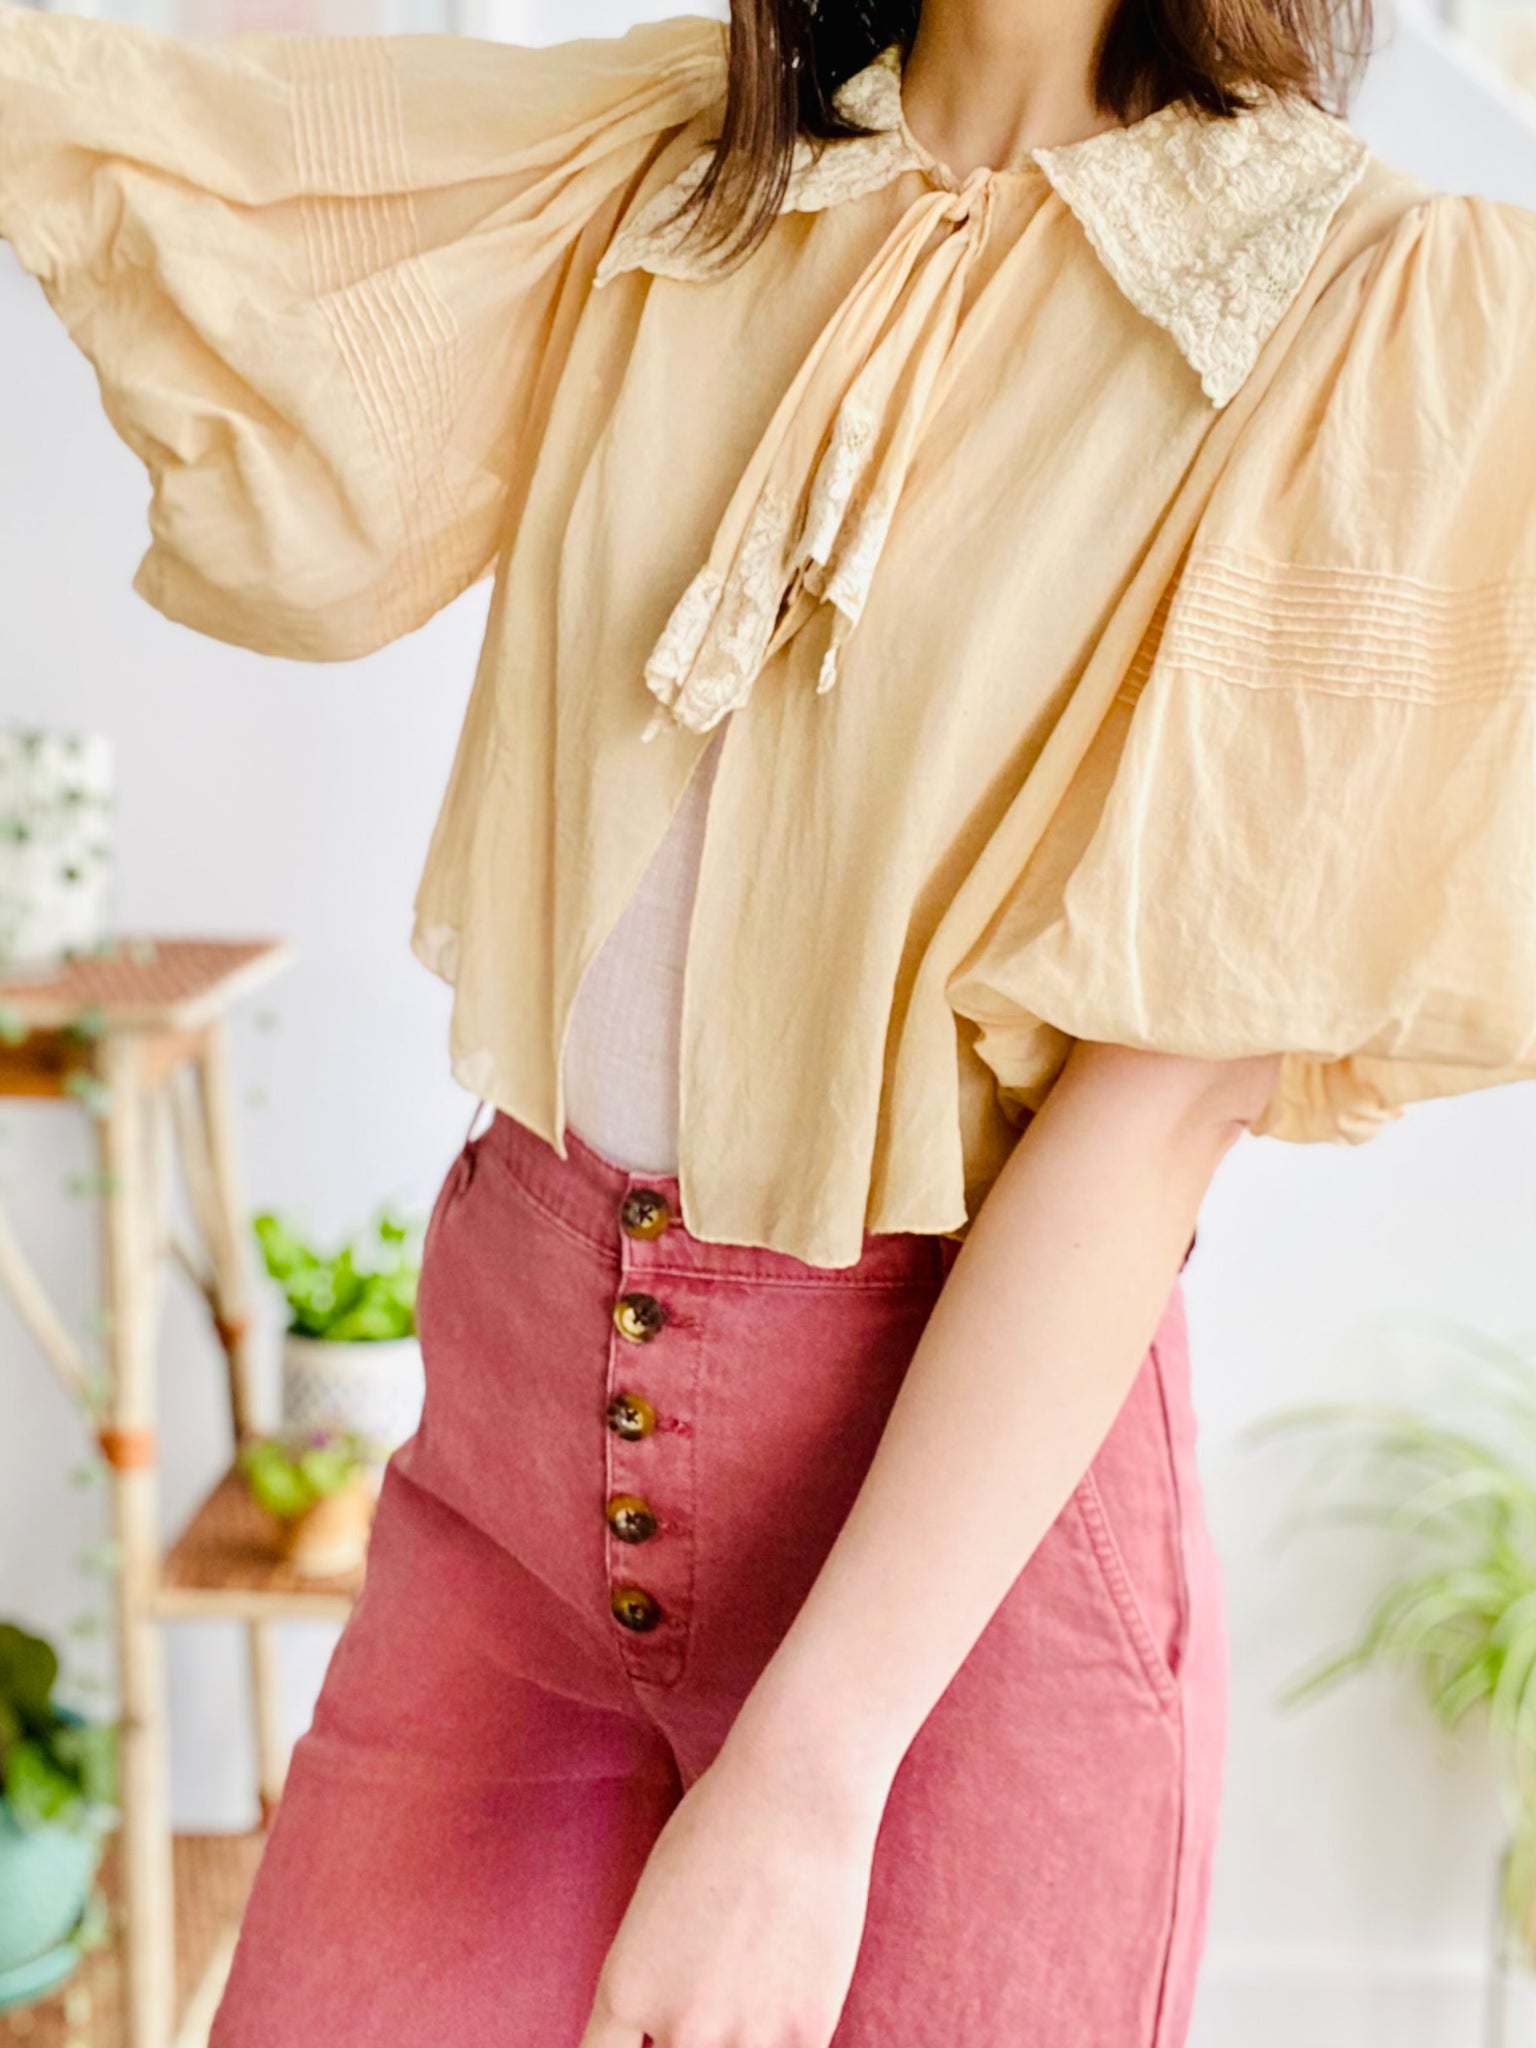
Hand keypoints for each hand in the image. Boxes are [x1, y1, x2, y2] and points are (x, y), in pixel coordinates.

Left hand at [577, 1726, 885, 2047]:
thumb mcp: (652, 1907)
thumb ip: (651, 1980)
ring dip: (739, 2041)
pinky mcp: (805, 2034)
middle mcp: (678, 2029)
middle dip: (691, 2040)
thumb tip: (663, 2025)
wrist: (795, 1797)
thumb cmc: (718, 1827)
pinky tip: (792, 1996)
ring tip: (752, 1998)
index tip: (652, 2037)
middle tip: (709, 2005)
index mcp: (625, 1991)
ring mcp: (743, 2039)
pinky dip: (786, 2036)